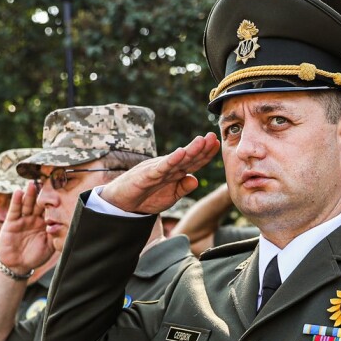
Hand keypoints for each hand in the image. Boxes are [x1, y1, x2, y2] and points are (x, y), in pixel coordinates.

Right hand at [0, 184, 55, 271]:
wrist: (18, 265)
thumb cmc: (35, 256)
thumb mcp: (50, 246)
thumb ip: (56, 236)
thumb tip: (66, 227)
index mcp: (45, 223)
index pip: (50, 209)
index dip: (54, 201)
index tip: (61, 190)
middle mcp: (34, 218)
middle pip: (38, 204)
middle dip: (42, 194)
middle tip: (47, 181)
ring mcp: (22, 219)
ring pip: (27, 204)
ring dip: (29, 194)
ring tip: (32, 184)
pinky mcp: (11, 222)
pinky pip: (14, 210)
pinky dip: (16, 201)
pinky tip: (19, 192)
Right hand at [99, 134, 220, 214]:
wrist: (122, 204)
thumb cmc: (146, 197)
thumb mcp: (170, 197)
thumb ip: (183, 188)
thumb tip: (196, 180)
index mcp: (175, 172)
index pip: (193, 162)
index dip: (205, 154)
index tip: (217, 144)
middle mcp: (168, 167)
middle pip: (187, 157)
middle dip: (201, 147)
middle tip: (213, 136)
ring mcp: (157, 169)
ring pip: (176, 159)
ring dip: (190, 150)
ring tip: (201, 141)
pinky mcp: (146, 174)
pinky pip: (161, 167)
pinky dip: (171, 160)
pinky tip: (180, 153)